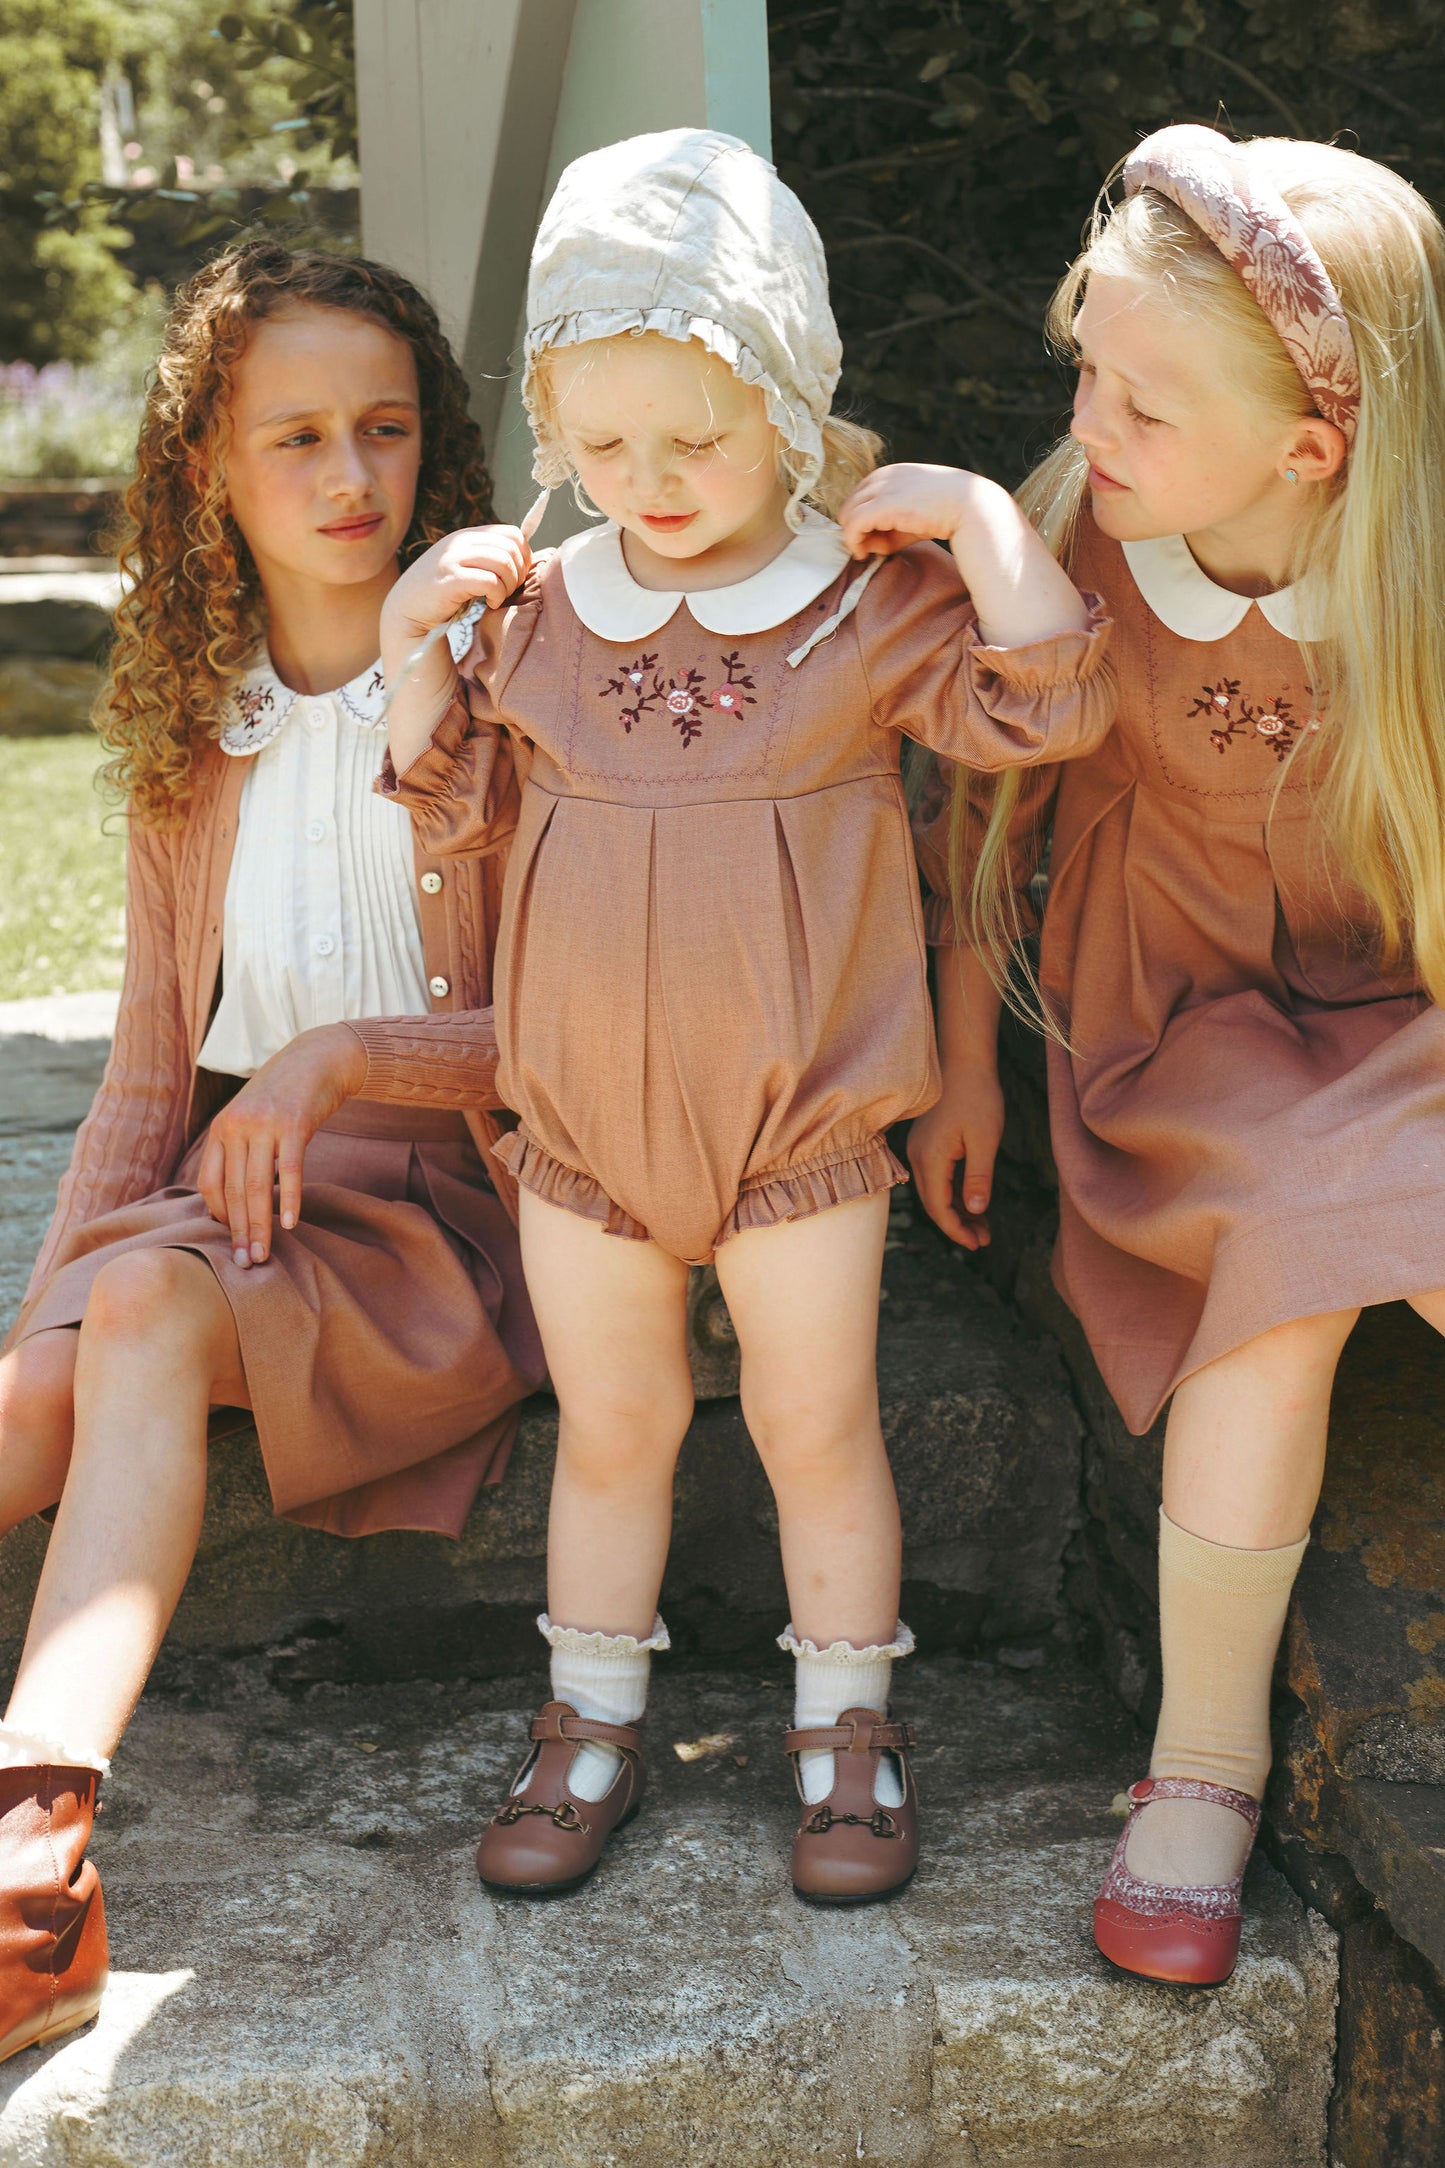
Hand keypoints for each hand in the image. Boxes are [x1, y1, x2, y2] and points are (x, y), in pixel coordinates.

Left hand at [196, 1023, 367, 1267]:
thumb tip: (236, 1200)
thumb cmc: (285, 1096)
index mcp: (221, 1129)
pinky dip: (290, 1199)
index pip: (210, 1184)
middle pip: (233, 1191)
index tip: (232, 1240)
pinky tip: (292, 1223)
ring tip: (264, 1254)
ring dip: (260, 1226)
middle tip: (246, 1264)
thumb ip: (240, 1151)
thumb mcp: (251, 1119)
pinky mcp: (294, 1124)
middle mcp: (237, 1127)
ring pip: (257, 1186)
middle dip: (238, 1232)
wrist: (316, 1059)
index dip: (219, 1216)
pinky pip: (290, 1170)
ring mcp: (265, 1125)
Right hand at [381, 524, 532, 652]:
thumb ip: (484, 557)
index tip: (517, 575)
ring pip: (504, 563)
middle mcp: (460, 542)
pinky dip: (498, 595)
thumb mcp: (462, 566)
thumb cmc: (440, 593)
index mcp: (466, 536)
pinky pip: (490, 581)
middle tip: (509, 590)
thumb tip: (522, 557)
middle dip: (518, 572)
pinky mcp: (452, 579)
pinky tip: (490, 604)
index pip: (511, 533)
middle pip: (511, 548)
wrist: (406, 609)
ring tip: (498, 598)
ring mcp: (454, 559)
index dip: (523, 555)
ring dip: (509, 585)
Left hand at [839, 463, 977, 559]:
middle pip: (849, 505)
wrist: (972, 506)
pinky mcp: (883, 505)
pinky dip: (853, 542)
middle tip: (874, 548)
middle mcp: (883, 475)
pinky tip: (864, 554)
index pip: (859, 497)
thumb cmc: (945, 513)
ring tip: (875, 551)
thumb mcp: (912, 517)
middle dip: (856, 529)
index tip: (875, 539)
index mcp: (889, 473)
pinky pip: (853, 524)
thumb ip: (888, 529)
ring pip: (848, 514)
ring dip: (855, 537)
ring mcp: (882, 487)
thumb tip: (865, 547)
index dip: (861, 521)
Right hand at [908, 1064, 1004, 1250]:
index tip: (978, 1244)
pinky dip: (954, 1192)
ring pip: (935, 1192)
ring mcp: (920, 1149)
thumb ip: (978, 1178)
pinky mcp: (927, 1142)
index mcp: (931, 1158)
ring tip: (982, 1226)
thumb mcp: (985, 1140)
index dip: (957, 1230)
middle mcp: (919, 1156)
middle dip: (957, 1225)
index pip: (939, 1208)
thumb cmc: (977, 1096)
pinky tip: (972, 1200)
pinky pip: (937, 1177)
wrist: (964, 1060)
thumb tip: (975, 1210)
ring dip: (957, 1210)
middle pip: (934, 1204)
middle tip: (983, 1241)